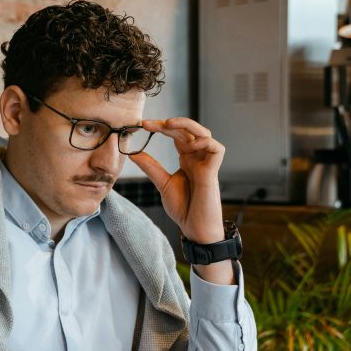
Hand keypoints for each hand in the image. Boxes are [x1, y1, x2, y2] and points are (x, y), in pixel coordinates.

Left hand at [129, 118, 224, 244]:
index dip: (161, 127)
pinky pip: (216, 148)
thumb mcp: (162, 184)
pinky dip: (204, 142)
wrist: (194, 228)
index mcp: (186, 159)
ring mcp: (206, 163)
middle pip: (188, 130)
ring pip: (204, 133)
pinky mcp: (213, 171)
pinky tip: (190, 145)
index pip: (176, 135)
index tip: (143, 125)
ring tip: (168, 124)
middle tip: (148, 123)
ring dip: (187, 125)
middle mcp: (197, 158)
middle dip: (169, 123)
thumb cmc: (184, 208)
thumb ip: (151, 167)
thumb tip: (133, 153)